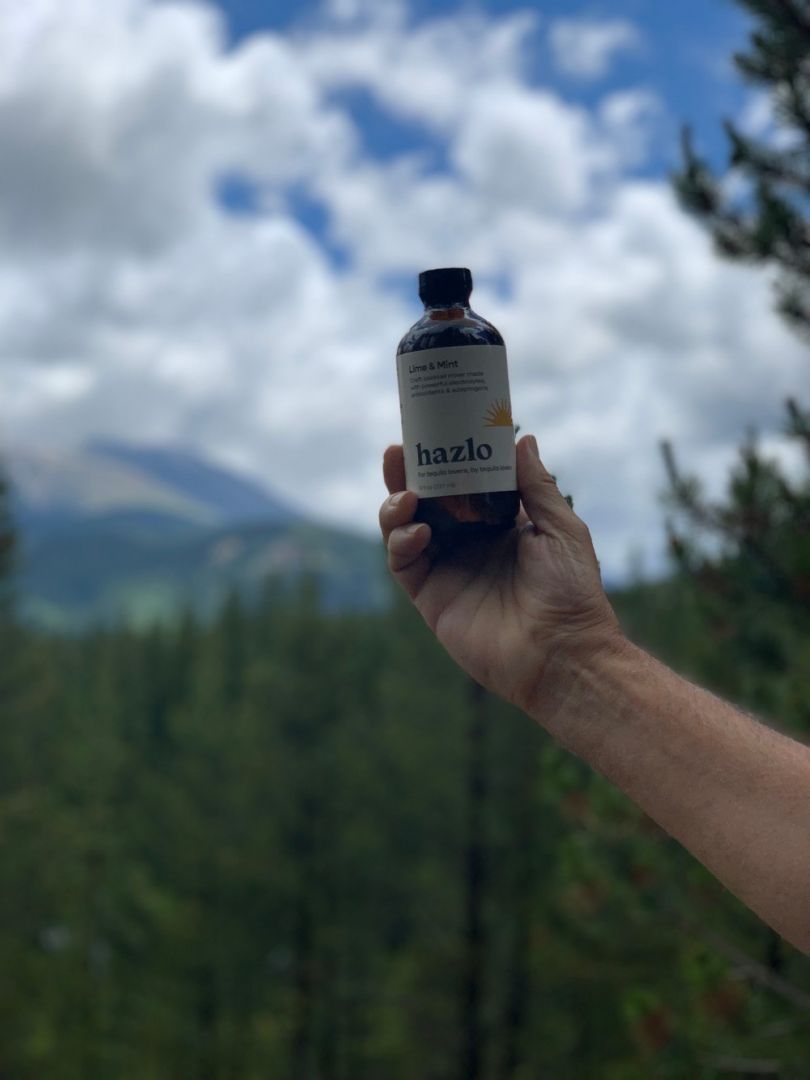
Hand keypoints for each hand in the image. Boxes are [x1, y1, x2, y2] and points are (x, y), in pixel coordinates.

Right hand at [379, 435, 621, 713]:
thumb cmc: (572, 593)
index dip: (444, 461)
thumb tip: (522, 439)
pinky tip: (418, 531)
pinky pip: (404, 563)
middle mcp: (469, 545)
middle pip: (426, 502)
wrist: (562, 654)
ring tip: (406, 494)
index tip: (432, 433)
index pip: (462, 485)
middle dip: (406, 476)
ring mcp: (448, 570)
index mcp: (500, 526)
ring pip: (405, 529)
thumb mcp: (560, 529)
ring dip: (397, 506)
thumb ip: (536, 486)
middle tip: (395, 452)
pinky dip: (402, 542)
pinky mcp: (431, 598)